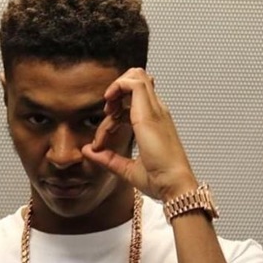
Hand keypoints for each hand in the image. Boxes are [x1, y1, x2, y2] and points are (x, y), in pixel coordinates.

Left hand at [82, 68, 197, 201]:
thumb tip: (88, 150)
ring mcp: (155, 110)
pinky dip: (118, 87)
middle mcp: (156, 112)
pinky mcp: (149, 113)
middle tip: (106, 116)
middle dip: (115, 95)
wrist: (173, 185)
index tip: (100, 142)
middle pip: (135, 83)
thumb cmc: (159, 179)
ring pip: (136, 76)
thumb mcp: (126, 168)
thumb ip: (107, 159)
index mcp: (154, 123)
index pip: (132, 104)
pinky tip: (109, 105)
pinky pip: (134, 84)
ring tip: (108, 110)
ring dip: (116, 89)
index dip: (111, 117)